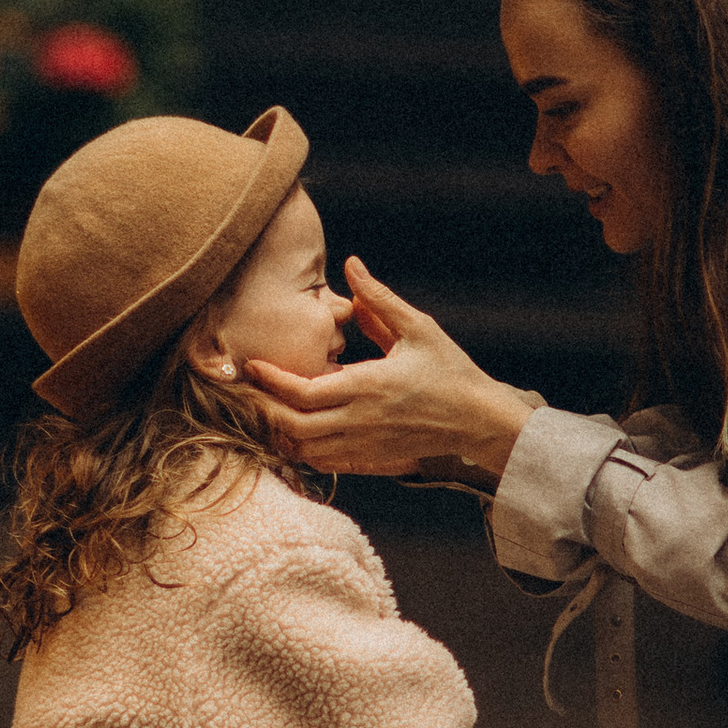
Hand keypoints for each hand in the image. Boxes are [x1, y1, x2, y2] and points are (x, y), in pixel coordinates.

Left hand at [244, 259, 538, 482]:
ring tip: (267, 410)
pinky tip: (298, 433)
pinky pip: (325, 463)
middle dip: (264, 411)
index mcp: (367, 385)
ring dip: (281, 433)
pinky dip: (303, 451)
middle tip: (248, 392)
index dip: (271, 380)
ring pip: (304, 450)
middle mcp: (360, 420)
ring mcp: (364, 445)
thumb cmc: (449, 370)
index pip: (303, 391)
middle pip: (293, 426)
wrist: (478, 420)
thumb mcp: (418, 327)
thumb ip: (379, 298)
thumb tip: (351, 264)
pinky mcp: (371, 460)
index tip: (253, 365)